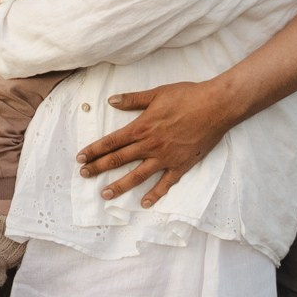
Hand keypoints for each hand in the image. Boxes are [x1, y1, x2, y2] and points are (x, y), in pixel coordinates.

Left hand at [76, 79, 243, 207]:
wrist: (216, 106)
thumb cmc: (187, 96)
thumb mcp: (157, 93)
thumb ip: (133, 99)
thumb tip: (111, 100)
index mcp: (142, 127)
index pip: (111, 142)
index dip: (94, 150)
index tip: (80, 158)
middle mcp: (150, 145)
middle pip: (119, 159)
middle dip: (99, 168)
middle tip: (84, 175)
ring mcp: (165, 158)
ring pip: (138, 175)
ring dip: (120, 186)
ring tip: (105, 194)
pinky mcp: (181, 165)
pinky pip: (165, 183)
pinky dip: (155, 194)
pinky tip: (144, 203)